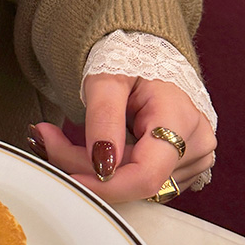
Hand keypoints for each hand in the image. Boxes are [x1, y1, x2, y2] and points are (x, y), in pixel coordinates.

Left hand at [30, 74, 215, 202]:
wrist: (148, 57)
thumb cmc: (130, 61)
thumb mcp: (106, 80)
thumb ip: (103, 119)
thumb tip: (102, 166)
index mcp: (181, 119)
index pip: (146, 175)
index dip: (105, 186)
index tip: (69, 177)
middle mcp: (196, 144)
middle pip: (135, 181)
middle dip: (87, 168)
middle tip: (48, 141)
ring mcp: (194, 158)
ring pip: (135, 186)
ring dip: (95, 170)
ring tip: (67, 141)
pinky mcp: (183, 167)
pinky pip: (141, 182)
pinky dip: (111, 171)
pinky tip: (95, 151)